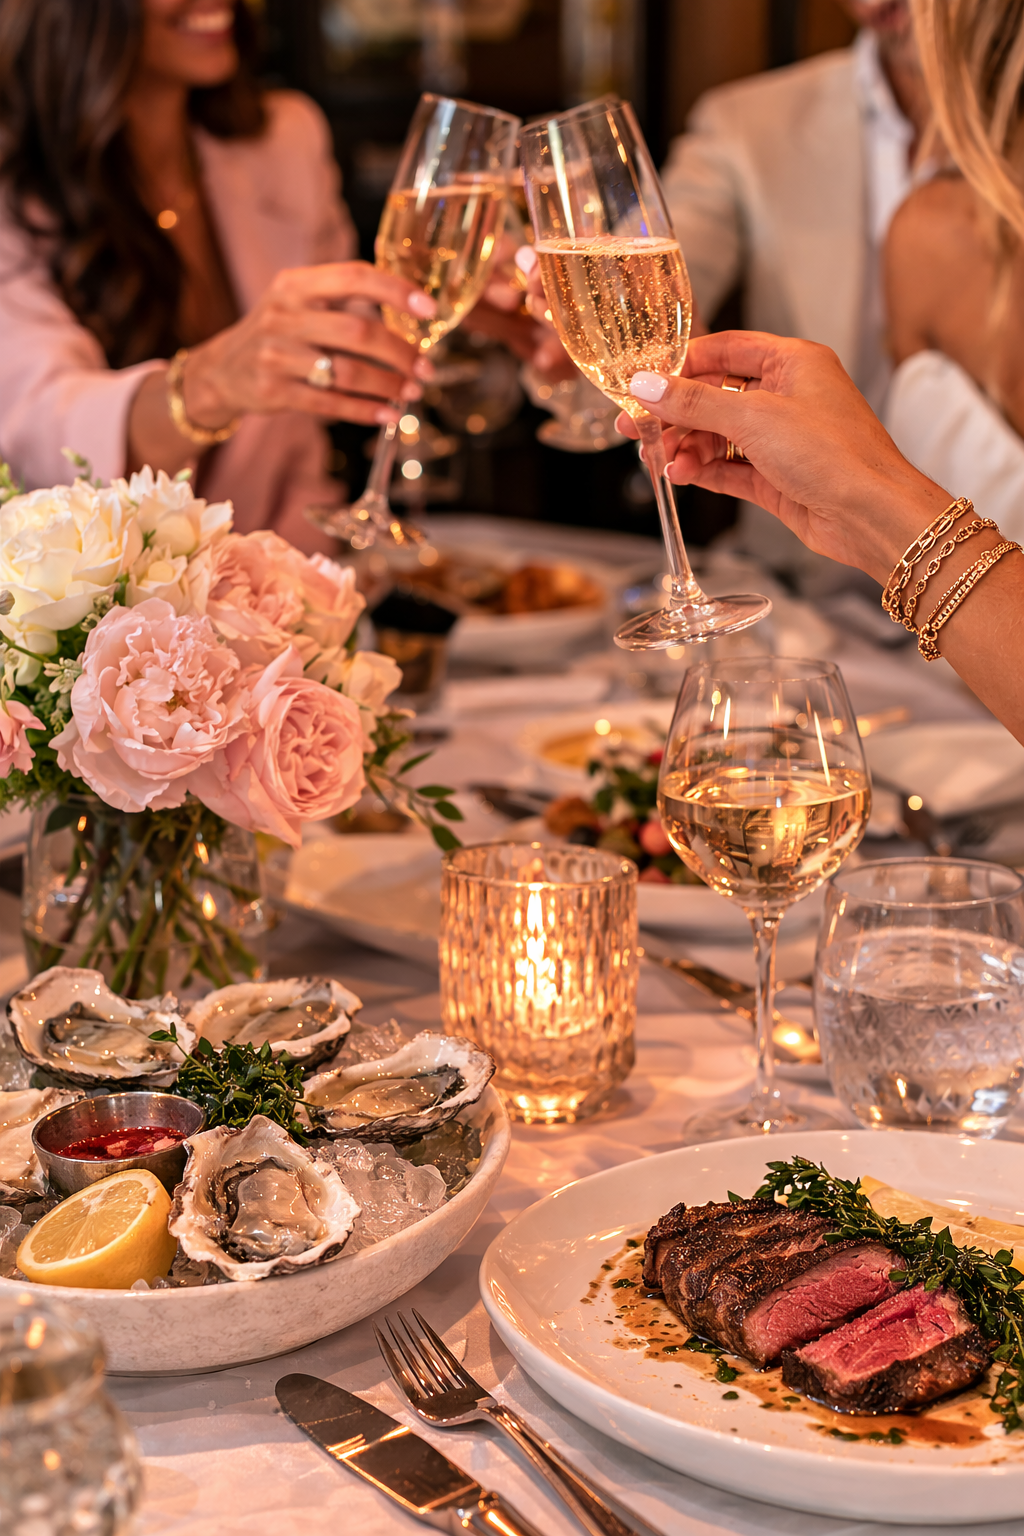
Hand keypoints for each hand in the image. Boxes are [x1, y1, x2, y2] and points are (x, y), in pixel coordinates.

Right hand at [181, 262, 435, 429]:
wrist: (221, 371)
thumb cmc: (276, 334)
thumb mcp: (296, 301)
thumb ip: (341, 299)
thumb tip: (407, 311)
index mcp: (295, 284)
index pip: (354, 277)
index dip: (396, 290)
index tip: (429, 309)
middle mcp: (284, 316)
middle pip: (357, 331)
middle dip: (400, 352)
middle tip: (425, 367)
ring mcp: (277, 355)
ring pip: (347, 372)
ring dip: (387, 384)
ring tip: (410, 391)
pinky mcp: (274, 391)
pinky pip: (330, 404)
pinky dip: (365, 411)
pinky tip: (388, 415)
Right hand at [614, 330, 950, 583]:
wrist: (870, 514)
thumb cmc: (835, 455)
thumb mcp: (753, 417)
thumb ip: (694, 403)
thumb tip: (648, 386)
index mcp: (792, 362)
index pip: (725, 350)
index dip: (681, 364)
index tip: (645, 381)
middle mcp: (788, 396)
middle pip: (716, 396)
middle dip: (676, 413)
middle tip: (638, 427)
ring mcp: (782, 439)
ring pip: (719, 435)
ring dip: (687, 446)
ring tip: (659, 460)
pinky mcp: (777, 477)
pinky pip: (729, 467)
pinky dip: (702, 470)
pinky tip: (680, 475)